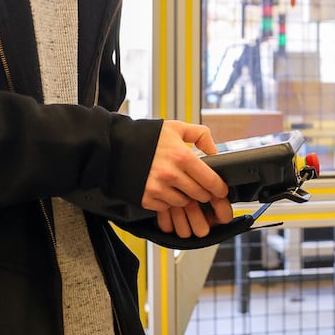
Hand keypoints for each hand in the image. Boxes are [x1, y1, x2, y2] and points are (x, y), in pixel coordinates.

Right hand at [142, 120, 234, 239]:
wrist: (114, 146)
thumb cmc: (145, 136)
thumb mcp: (175, 127)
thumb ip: (199, 134)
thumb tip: (214, 149)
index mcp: (181, 156)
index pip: (210, 180)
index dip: (219, 188)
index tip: (221, 190)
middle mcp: (171, 175)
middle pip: (199, 194)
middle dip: (203, 192)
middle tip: (200, 187)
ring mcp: (157, 188)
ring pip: (183, 202)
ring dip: (184, 197)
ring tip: (177, 185)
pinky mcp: (146, 199)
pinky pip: (166, 207)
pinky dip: (167, 201)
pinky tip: (163, 189)